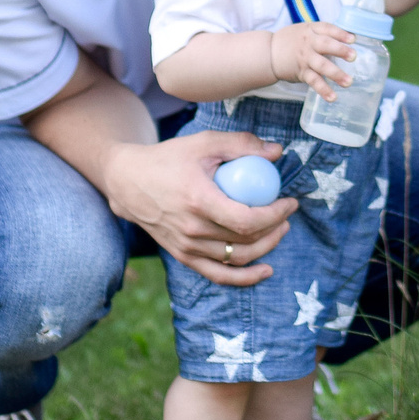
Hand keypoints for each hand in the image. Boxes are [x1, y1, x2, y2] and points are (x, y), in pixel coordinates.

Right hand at [102, 129, 298, 285]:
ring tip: (279, 231)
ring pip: (236, 258)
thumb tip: (277, 152)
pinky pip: (218, 275)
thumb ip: (241, 144)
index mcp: (198, 200)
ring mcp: (186, 247)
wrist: (128, 182)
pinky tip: (265, 270)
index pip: (246, 219)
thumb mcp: (204, 142)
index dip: (275, 215)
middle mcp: (192, 229)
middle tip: (286, 215)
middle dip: (275, 229)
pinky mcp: (183, 256)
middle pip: (245, 240)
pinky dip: (244, 278)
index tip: (290, 202)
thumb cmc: (169, 158)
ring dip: (266, 248)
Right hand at [270, 21, 361, 99]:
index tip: (353, 39)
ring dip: (336, 74)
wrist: (268, 52)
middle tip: (354, 56)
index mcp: (311, 30)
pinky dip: (323, 90)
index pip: (327, 28)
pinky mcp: (302, 72)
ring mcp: (305, 58)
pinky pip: (314, 81)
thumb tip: (348, 38)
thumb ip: (322, 33)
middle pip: (326, 45)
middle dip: (340, 50)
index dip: (340, 33)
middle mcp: (308, 43)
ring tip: (348, 82)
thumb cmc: (291, 40)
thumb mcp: (305, 30)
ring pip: (322, 65)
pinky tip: (333, 97)